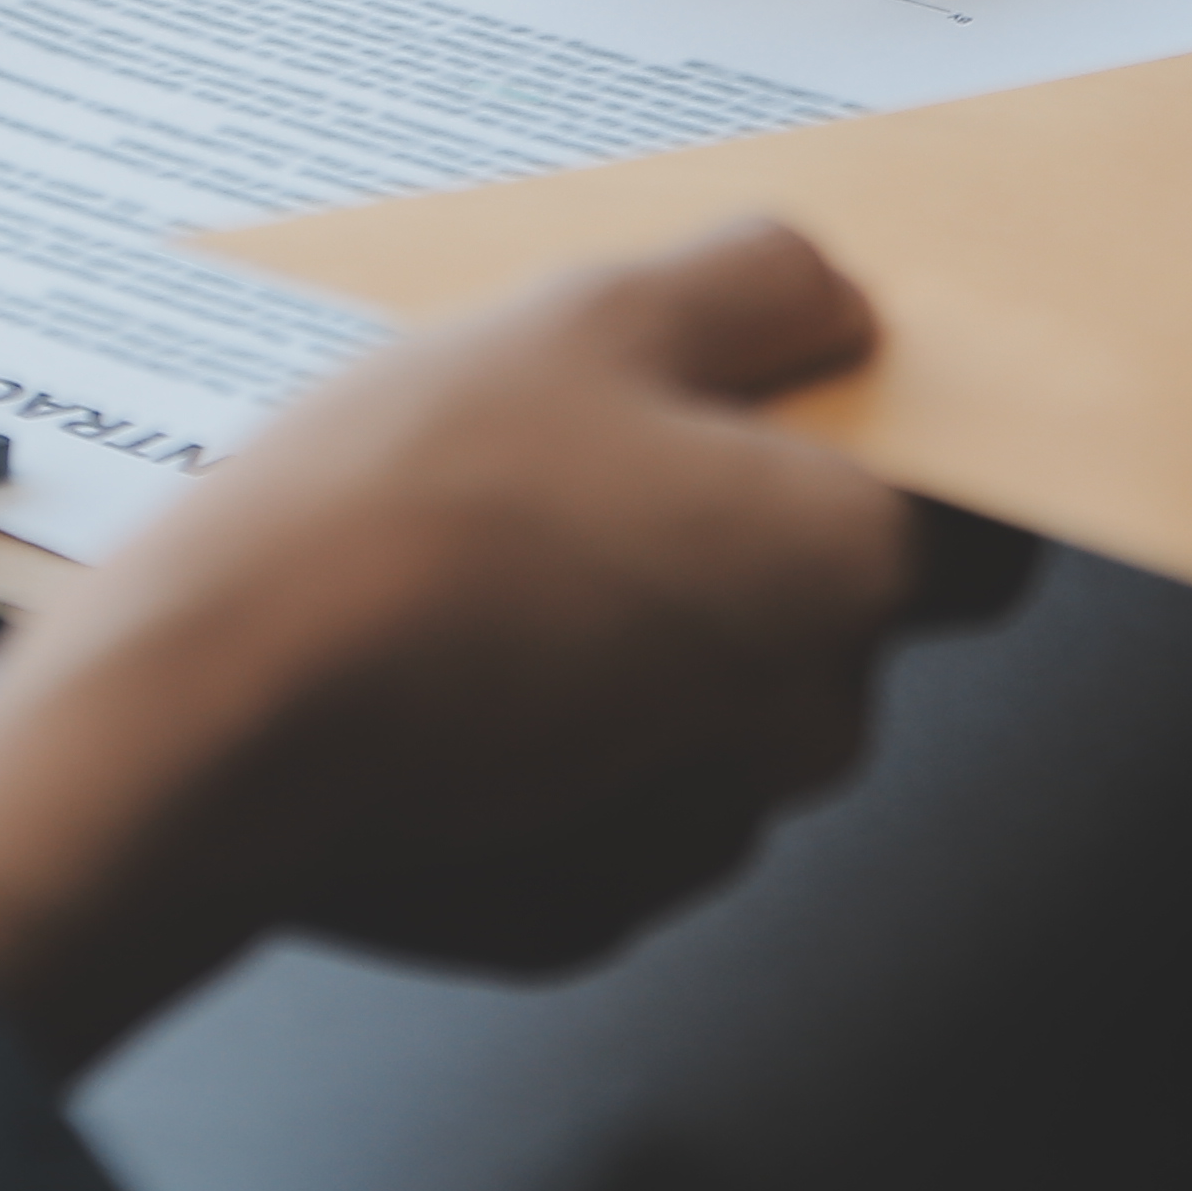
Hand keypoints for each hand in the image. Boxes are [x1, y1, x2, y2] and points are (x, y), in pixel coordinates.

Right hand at [0, 221, 930, 1072]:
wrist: (208, 723)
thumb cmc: (398, 517)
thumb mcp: (590, 309)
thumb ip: (759, 285)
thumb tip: (830, 303)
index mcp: (843, 569)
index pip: (983, 523)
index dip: (901, 451)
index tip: (803, 398)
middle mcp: (802, 723)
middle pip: (817, 606)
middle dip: (723, 527)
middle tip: (576, 440)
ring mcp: (689, 835)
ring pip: (699, 698)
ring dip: (624, 626)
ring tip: (470, 545)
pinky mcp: (575, 905)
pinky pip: (594, 790)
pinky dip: (539, 731)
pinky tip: (430, 658)